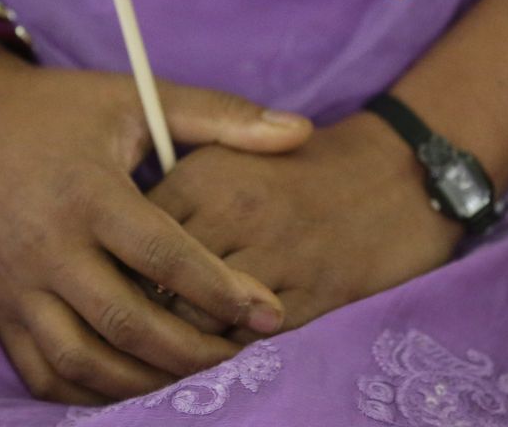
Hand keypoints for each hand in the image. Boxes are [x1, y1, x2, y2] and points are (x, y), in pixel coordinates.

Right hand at [0, 42, 313, 403]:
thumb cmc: (56, 108)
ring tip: (194, 370)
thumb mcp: (135, 97)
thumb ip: (219, 115)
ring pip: (85, 360)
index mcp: (88, 193)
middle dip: (194, 349)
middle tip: (243, 352)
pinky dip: (92, 391)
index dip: (224, 292)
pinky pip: (44, 373)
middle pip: (129, 322)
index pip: (166, 258)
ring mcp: (15, 284)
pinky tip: (134, 381)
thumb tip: (300, 131)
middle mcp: (47, 247)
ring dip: (146, 379)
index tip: (271, 312)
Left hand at [146, 110, 462, 341]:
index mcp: (205, 175)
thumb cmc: (299, 166)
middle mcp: (234, 214)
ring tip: (166, 350)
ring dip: (180, 340)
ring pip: (199, 319)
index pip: (135, 235)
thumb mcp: (231, 153)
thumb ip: (174, 195)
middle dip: (139, 311)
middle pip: (157, 282)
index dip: (118, 266)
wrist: (397, 170)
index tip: (110, 284)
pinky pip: (251, 341)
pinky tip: (216, 354)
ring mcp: (277, 256)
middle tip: (129, 330)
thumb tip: (117, 241)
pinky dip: (227, 353)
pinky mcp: (315, 294)